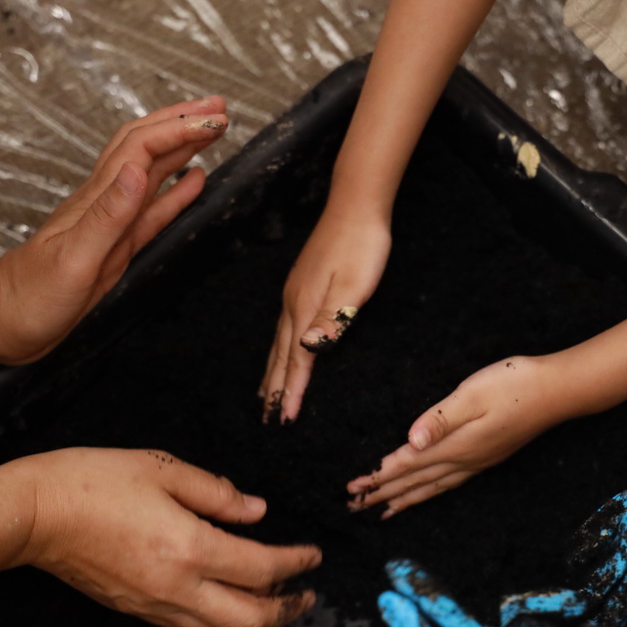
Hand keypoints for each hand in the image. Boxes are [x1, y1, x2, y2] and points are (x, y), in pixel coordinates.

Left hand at [0, 97, 229, 363]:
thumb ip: (108, 215)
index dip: (179, 129)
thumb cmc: (31, 297)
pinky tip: (194, 180)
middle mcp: (107, 202)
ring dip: (182, 146)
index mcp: (98, 201)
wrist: (2, 322)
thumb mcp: (73, 258)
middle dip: (182, 122)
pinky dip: (177, 190)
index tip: (213, 120)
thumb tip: (139, 172)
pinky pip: (153, 208)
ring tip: (212, 130)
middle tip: (219, 109)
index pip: (143, 149)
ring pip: (152, 169)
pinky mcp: (117, 242)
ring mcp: (112, 221)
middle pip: (147, 146)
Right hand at [6, 447, 321, 626]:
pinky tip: (225, 596)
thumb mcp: (163, 469)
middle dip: (285, 610)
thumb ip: (216, 492)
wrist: (33, 514)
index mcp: (190, 548)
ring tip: (273, 597)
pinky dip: (219, 618)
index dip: (296, 563)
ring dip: (254, 619)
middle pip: (249, 620)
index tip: (314, 555)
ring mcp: (154, 604)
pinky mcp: (135, 609)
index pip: (262, 568)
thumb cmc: (94, 481)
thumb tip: (256, 511)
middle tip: (306, 593)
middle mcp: (177, 587)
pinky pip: (190, 626)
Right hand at [260, 207, 390, 422]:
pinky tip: (283, 351)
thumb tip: (308, 348)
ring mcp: (294, 294)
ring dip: (272, 372)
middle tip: (266, 420)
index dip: (291, 392)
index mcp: (305, 308)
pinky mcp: (301, 286)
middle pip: (280, 356)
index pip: (297, 361)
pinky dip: (279, 351)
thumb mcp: (353, 284)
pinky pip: (284, 329)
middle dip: (274, 390)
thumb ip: (331, 317)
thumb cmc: (362, 245)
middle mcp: (293, 304)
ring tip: (265, 396)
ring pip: (278, 344)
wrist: (356, 205)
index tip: (284, 421)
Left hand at [347, 355, 568, 517]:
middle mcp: (464, 460)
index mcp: (455, 445)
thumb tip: (409, 442)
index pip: (405, 465)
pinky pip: (449, 483)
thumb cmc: (515, 384)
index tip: (350, 489)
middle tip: (352, 509)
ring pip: (431, 487)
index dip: (376, 477)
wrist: (558, 391)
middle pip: (414, 483)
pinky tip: (427, 492)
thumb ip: (439, 419)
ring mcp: (477, 461)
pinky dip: (430, 492)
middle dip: (382, 495)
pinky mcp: (488, 456)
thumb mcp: (472, 394)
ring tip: (383, 512)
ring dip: (405, 499)